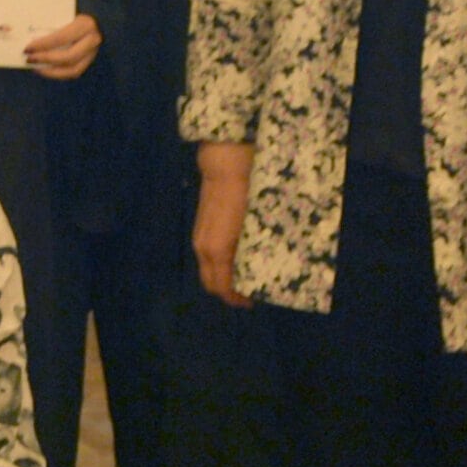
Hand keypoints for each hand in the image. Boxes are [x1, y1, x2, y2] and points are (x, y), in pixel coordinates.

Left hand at [20, 13, 100, 81]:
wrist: (96, 17)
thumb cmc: (74, 13)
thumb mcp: (65, 14)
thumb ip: (52, 24)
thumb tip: (28, 35)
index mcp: (85, 25)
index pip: (61, 38)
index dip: (43, 45)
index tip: (27, 48)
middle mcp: (92, 39)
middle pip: (68, 57)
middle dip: (46, 59)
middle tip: (30, 59)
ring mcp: (93, 52)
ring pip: (73, 69)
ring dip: (52, 71)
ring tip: (36, 67)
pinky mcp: (90, 60)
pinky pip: (75, 72)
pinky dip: (59, 74)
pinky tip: (45, 70)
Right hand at [193, 144, 252, 304]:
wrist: (226, 166)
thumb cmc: (248, 196)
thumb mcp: (258, 226)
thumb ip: (257, 252)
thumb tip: (267, 270)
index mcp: (217, 252)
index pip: (222, 288)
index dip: (237, 299)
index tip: (253, 301)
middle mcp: (203, 249)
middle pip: (210, 283)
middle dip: (228, 292)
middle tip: (250, 292)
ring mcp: (199, 238)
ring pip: (207, 269)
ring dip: (223, 277)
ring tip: (245, 273)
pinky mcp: (201, 227)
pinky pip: (207, 256)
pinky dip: (219, 263)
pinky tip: (236, 255)